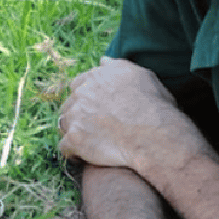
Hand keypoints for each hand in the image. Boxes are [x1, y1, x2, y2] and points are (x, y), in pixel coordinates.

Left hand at [59, 57, 214, 177]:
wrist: (153, 134)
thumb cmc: (154, 106)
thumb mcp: (141, 75)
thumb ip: (118, 66)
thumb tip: (103, 60)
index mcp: (96, 76)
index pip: (79, 83)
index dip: (86, 97)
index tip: (94, 108)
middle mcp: (82, 92)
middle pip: (69, 103)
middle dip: (77, 113)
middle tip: (91, 127)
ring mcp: (76, 114)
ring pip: (64, 123)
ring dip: (72, 131)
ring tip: (86, 142)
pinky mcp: (74, 138)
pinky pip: (64, 146)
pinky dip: (72, 152)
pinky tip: (81, 157)